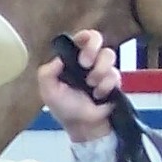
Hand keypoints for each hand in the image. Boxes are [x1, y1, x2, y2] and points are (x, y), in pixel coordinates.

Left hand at [38, 28, 118, 142]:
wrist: (83, 125)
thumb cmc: (64, 107)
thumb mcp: (48, 92)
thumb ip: (47, 74)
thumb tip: (58, 60)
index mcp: (70, 60)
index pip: (79, 39)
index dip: (83, 36)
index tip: (81, 43)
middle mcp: (88, 60)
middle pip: (97, 38)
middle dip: (92, 48)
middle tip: (84, 64)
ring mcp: (102, 68)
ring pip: (109, 55)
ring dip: (99, 70)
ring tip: (90, 86)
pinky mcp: (114, 79)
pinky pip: (115, 74)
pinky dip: (105, 86)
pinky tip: (98, 95)